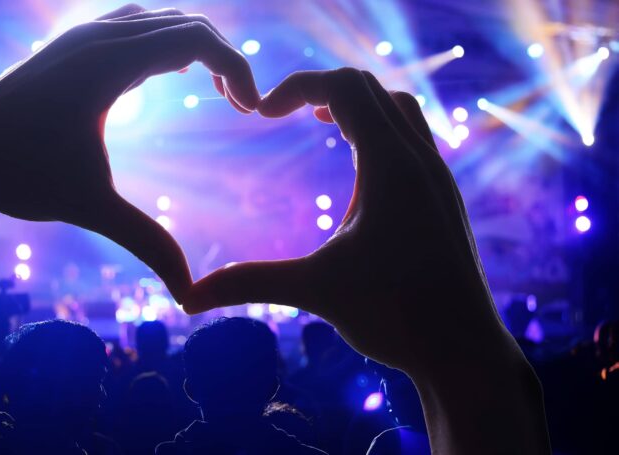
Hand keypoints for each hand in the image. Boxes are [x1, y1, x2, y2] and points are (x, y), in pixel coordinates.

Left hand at [0, 4, 259, 296]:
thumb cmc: (13, 174)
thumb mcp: (88, 207)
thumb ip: (146, 242)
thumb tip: (189, 294)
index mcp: (106, 63)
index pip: (196, 38)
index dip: (237, 68)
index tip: (252, 112)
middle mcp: (96, 36)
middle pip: (186, 21)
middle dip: (224, 58)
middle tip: (240, 107)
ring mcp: (80, 34)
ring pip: (160, 18)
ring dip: (195, 45)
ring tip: (215, 90)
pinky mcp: (70, 44)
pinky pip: (134, 25)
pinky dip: (165, 42)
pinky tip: (166, 78)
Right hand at [185, 68, 503, 369]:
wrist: (464, 349)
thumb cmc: (396, 316)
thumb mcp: (316, 291)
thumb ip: (251, 283)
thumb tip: (187, 299)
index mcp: (390, 165)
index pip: (343, 87)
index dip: (295, 86)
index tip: (259, 114)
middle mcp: (419, 159)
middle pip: (369, 86)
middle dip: (320, 87)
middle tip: (280, 111)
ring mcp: (436, 176)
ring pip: (397, 107)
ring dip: (355, 104)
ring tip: (320, 122)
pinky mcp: (441, 197)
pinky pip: (412, 136)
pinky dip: (379, 128)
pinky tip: (359, 165)